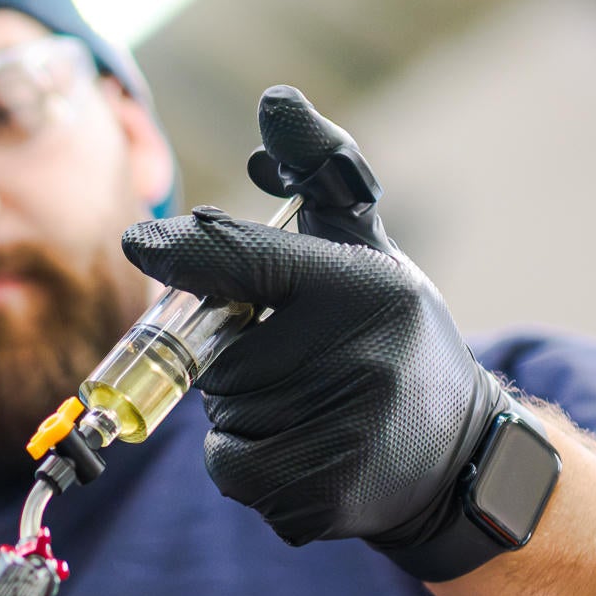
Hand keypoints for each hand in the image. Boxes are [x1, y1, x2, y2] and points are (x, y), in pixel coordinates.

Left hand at [118, 88, 502, 571]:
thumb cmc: (391, 335)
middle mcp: (356, 357)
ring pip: (220, 417)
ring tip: (314, 407)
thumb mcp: (365, 250)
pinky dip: (252, 465)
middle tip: (300, 362)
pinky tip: (311, 450)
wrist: (455, 456)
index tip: (140, 241)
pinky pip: (231, 472)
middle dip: (235, 358)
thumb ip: (318, 175)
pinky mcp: (320, 494)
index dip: (186, 250)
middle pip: (218, 354)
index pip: (247, 261)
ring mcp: (340, 431)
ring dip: (244, 415)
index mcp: (363, 287)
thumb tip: (275, 101)